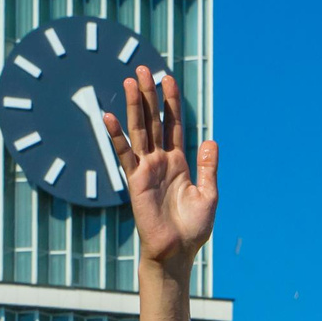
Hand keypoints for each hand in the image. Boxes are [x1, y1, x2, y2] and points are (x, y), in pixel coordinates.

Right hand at [103, 67, 216, 269]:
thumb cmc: (193, 228)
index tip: (168, 78)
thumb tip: (211, 139)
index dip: (171, 103)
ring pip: (140, 130)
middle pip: (154, 121)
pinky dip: (117, 135)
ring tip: (131, 81)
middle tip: (143, 68)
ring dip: (135, 106)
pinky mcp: (135, 180)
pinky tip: (110, 116)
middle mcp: (162, 161)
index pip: (174, 125)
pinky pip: (124, 154)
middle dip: (150, 95)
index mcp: (180, 162)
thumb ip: (208, 167)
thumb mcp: (208, 195)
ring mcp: (147, 168)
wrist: (177, 252)